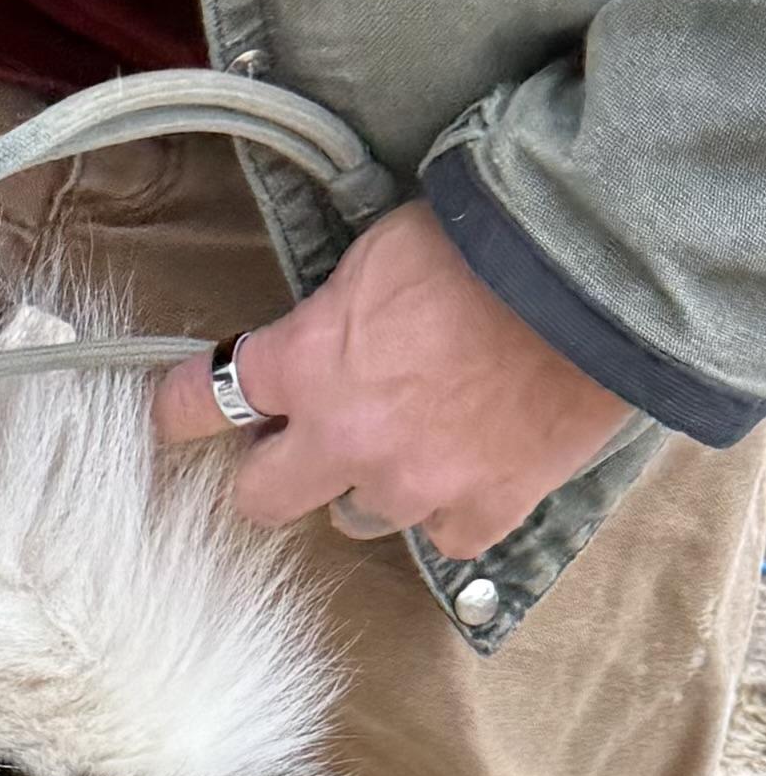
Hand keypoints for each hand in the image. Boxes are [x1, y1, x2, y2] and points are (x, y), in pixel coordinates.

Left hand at [153, 199, 632, 560]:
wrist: (600, 274)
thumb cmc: (492, 242)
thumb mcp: (381, 255)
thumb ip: (332, 312)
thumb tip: (315, 339)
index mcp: (305, 364)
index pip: (199, 403)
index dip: (181, 409)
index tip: (176, 413)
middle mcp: (343, 439)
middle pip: (260, 497)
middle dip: (273, 470)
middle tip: (299, 445)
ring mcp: (411, 484)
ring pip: (355, 519)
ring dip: (371, 485)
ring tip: (418, 437)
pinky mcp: (479, 510)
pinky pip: (444, 534)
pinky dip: (455, 506)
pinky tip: (478, 463)